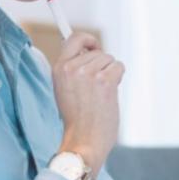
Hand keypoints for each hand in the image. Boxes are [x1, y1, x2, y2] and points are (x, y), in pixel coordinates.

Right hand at [52, 31, 123, 171]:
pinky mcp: (105, 80)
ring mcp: (88, 73)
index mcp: (59, 68)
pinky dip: (119, 78)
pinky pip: (119, 67)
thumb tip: (90, 50)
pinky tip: (109, 94)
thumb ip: (73, 69)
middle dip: (102, 66)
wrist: (83, 140)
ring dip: (110, 74)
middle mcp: (72, 67)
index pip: (74, 39)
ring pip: (109, 59)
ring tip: (100, 94)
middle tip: (97, 88)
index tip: (94, 45)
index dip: (88, 39)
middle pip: (98, 51)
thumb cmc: (78, 120)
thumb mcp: (65, 89)